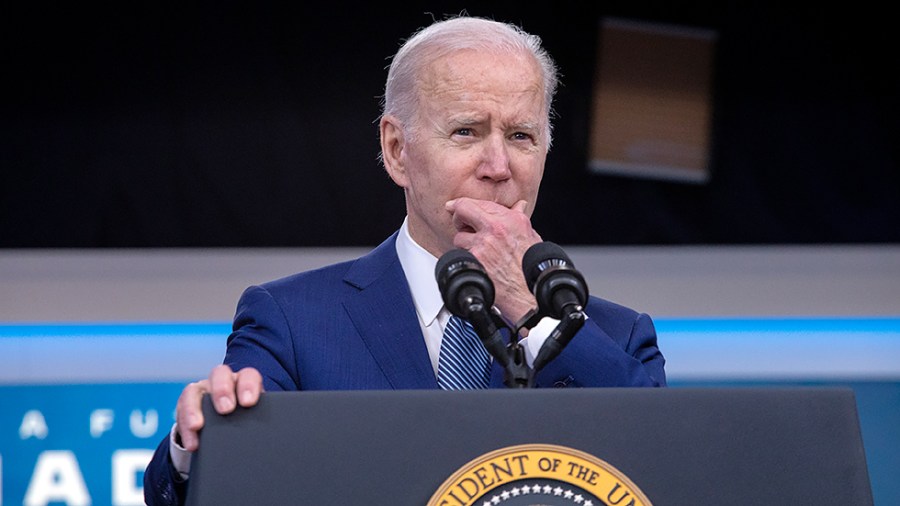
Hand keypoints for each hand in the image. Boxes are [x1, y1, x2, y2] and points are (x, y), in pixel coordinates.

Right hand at [174, 364, 263, 450]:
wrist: (226, 434)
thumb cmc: (247, 424)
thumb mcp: (255, 420)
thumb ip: (262, 421)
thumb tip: (279, 438)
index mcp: (244, 383)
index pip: (248, 375)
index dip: (249, 385)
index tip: (249, 402)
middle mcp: (223, 383)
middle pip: (220, 374)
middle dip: (222, 390)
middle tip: (226, 409)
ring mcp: (203, 392)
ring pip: (194, 390)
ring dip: (194, 408)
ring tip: (198, 426)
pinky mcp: (187, 407)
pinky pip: (181, 412)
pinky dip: (185, 429)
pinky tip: (193, 444)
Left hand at [445, 197, 540, 322]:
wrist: (528, 292)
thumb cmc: (532, 267)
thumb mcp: (531, 236)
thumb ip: (520, 218)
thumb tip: (518, 206)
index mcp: (511, 219)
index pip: (478, 202)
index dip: (463, 204)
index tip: (455, 206)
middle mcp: (496, 229)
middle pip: (463, 210)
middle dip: (458, 217)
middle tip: (460, 224)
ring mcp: (484, 244)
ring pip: (459, 236)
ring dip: (464, 244)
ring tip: (478, 252)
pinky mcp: (475, 259)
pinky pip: (460, 254)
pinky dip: (466, 258)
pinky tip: (477, 263)